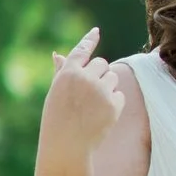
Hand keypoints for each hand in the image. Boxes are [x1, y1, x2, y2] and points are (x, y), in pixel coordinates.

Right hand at [41, 27, 123, 157]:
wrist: (67, 144)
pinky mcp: (114, 104)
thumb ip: (62, 72)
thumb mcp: (56, 92)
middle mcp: (85, 77)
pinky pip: (120, 95)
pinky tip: (101, 114)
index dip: (89, 40)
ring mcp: (101, 90)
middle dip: (99, 73)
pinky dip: (113, 102)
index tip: (96, 31)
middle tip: (89, 92)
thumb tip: (58, 54)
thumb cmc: (57, 118)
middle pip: (102, 63)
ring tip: (93, 105)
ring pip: (113, 77)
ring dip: (107, 87)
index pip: (81, 51)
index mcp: (68, 72)